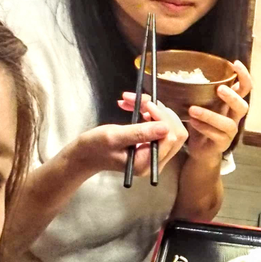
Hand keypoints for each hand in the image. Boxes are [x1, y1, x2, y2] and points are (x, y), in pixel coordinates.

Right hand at [68, 95, 187, 175]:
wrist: (85, 154)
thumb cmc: (95, 146)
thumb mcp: (114, 137)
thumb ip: (140, 133)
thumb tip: (166, 127)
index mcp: (147, 163)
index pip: (171, 138)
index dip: (162, 118)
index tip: (146, 105)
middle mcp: (155, 161)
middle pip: (175, 133)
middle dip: (160, 112)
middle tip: (141, 99)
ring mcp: (154, 154)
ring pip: (168, 127)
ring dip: (152, 109)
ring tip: (130, 99)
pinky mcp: (150, 146)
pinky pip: (158, 126)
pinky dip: (148, 113)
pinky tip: (131, 105)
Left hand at [181, 60, 251, 160]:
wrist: (200, 150)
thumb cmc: (201, 123)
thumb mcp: (201, 104)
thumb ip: (200, 92)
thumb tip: (183, 73)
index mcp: (231, 104)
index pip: (244, 88)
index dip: (244, 76)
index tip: (235, 63)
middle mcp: (234, 117)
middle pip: (243, 106)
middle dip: (233, 97)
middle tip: (219, 89)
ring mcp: (230, 132)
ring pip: (228, 124)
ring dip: (211, 115)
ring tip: (193, 109)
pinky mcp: (223, 144)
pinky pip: (217, 136)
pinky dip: (204, 128)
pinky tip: (192, 122)